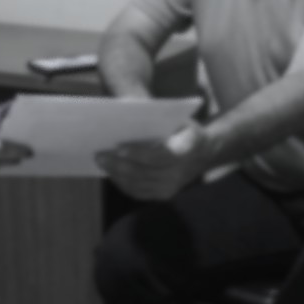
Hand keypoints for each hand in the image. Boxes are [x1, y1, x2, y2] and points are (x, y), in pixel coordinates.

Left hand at [96, 122, 212, 201]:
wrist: (202, 152)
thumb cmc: (182, 129)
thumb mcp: (176, 117)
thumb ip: (155, 114)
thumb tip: (124, 108)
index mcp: (188, 147)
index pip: (162, 155)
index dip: (140, 153)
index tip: (120, 147)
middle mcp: (182, 171)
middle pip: (145, 172)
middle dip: (120, 164)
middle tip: (100, 154)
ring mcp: (173, 187)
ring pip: (139, 184)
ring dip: (117, 174)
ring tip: (101, 161)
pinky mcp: (164, 195)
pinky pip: (139, 192)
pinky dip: (122, 183)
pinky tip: (111, 172)